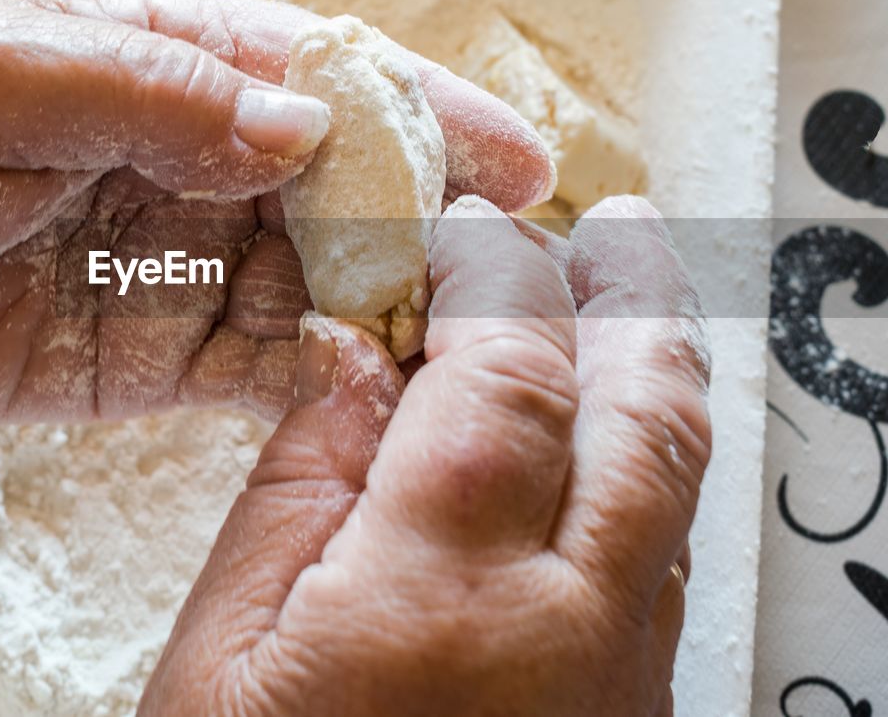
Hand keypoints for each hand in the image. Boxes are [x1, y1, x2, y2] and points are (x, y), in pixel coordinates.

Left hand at [0, 0, 551, 423]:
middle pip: (341, 187)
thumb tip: (297, 125)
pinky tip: (357, 382)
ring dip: (384, 307)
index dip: (419, 114)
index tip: (507, 159)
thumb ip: (147, 94)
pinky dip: (314, 376)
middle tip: (504, 268)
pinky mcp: (152, 354)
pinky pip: (255, 366)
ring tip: (453, 339)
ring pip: (315, 280)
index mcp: (161, 63)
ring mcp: (177, 261)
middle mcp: (188, 160)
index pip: (318, 77)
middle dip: (428, 222)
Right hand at [141, 196, 710, 716]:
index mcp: (441, 598)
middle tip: (610, 226)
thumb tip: (352, 351)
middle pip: (646, 408)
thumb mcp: (219, 655)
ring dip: (655, 370)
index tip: (459, 230)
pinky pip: (666, 555)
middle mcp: (570, 631)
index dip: (490, 273)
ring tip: (624, 303)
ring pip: (678, 481)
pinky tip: (605, 439)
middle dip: (631, 293)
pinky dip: (646, 463)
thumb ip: (298, 484)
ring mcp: (624, 682)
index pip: (505, 369)